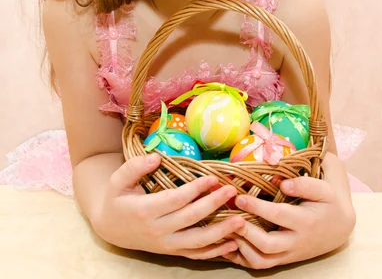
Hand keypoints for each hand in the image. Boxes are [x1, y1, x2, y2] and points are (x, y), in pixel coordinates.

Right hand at [93, 153, 244, 259]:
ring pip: (197, 241)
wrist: (110, 229)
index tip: (213, 177)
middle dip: (213, 205)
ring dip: (221, 232)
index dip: (195, 189)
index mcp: (145, 210)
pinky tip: (234, 243)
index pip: (176, 199)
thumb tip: (156, 157)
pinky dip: (216, 251)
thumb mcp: (118, 180)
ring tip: (241, 221)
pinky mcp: (172, 252)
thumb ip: (135, 167)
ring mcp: (166, 244)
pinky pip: (196, 254)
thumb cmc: (117, 199)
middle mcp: (158, 231)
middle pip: (191, 219)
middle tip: (231, 191)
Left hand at [223, 160, 355, 268]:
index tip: (239, 197)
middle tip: (229, 216)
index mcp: (306, 222)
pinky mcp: (282, 259)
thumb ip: (305, 185)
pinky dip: (241, 258)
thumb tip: (283, 184)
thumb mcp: (324, 189)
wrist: (338, 227)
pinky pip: (259, 265)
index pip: (278, 216)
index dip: (257, 207)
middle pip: (267, 246)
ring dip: (241, 248)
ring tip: (225, 229)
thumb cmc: (328, 203)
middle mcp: (296, 242)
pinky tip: (226, 245)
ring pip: (261, 261)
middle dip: (246, 232)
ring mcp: (288, 254)